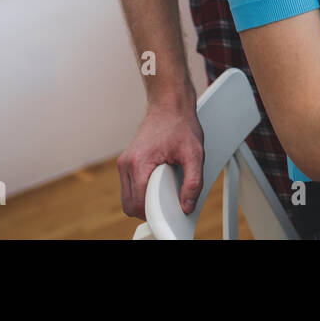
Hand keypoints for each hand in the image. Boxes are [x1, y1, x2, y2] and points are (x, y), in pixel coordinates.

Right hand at [117, 95, 204, 218]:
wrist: (169, 105)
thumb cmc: (181, 125)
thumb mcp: (195, 153)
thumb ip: (193, 181)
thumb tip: (186, 205)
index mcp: (139, 163)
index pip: (139, 204)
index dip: (155, 214)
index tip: (169, 215)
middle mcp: (127, 164)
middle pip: (130, 205)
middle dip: (148, 210)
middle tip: (168, 205)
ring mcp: (124, 163)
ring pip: (128, 198)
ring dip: (144, 201)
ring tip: (164, 192)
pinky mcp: (126, 162)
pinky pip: (130, 187)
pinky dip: (142, 192)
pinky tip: (158, 185)